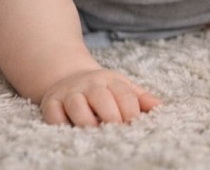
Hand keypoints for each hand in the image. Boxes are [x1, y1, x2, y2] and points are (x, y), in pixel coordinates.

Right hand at [39, 68, 160, 126]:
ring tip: (96, 134)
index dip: (131, 111)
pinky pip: (53, 114)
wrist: (67, 75)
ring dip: (86, 121)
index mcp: (111, 81)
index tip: (135, 126)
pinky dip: (60, 123)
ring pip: (76, 105)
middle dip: (111, 116)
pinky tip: (70, 133)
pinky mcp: (50, 102)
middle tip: (118, 132)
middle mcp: (89, 85)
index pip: (123, 94)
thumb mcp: (122, 87)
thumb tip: (160, 107)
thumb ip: (140, 98)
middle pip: (101, 98)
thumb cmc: (102, 89)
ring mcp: (69, 93)